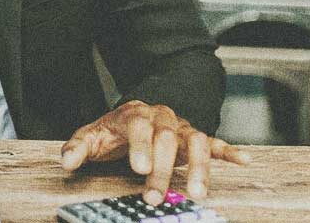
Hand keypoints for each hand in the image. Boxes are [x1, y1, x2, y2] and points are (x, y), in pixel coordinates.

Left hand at [60, 100, 249, 205]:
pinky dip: (228, 151)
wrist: (135, 115)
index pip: (139, 126)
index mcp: (134, 113)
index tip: (138, 168)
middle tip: (153, 196)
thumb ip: (78, 148)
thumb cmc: (113, 131)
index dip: (140, 146)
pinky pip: (214, 142)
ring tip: (197, 192)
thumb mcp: (91, 136)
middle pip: (166, 138)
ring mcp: (180, 127)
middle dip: (161, 169)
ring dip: (197, 167)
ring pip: (194, 140)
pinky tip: (243, 161)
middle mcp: (161, 117)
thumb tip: (66, 161)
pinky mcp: (195, 138)